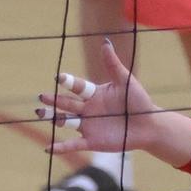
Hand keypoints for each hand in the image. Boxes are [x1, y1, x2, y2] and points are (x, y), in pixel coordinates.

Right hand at [37, 36, 160, 157]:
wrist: (150, 126)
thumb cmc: (140, 102)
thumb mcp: (126, 82)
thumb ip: (113, 64)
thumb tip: (105, 41)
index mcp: (94, 94)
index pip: (77, 87)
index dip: (68, 82)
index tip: (58, 77)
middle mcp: (87, 109)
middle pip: (66, 104)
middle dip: (53, 100)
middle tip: (41, 96)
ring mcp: (88, 125)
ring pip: (65, 120)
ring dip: (53, 117)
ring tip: (40, 112)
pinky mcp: (92, 141)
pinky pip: (73, 144)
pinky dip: (60, 146)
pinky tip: (48, 148)